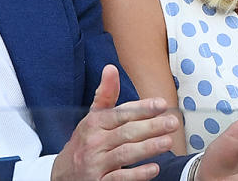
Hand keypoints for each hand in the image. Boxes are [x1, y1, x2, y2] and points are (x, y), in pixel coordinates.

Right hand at [51, 65, 176, 180]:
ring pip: (125, 154)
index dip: (141, 108)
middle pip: (126, 133)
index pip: (120, 114)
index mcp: (94, 123)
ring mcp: (96, 163)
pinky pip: (120, 178)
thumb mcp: (92, 118)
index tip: (162, 104)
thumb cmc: (85, 142)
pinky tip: (154, 168)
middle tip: (173, 122)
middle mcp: (94, 142)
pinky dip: (138, 173)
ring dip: (148, 148)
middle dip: (151, 127)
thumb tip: (111, 68)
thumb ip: (105, 95)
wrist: (64, 174)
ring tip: (168, 142)